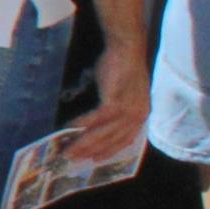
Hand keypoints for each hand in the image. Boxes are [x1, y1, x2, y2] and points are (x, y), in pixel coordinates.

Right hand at [67, 39, 151, 165]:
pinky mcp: (115, 103)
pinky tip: (69, 127)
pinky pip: (96, 119)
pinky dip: (82, 125)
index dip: (109, 151)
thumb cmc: (123, 65)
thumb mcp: (124, 91)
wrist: (127, 49)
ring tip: (68, 149)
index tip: (94, 159)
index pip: (125, 140)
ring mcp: (127, 110)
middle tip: (73, 158)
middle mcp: (137, 116)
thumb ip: (116, 105)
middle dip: (92, 151)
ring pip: (103, 134)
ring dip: (84, 143)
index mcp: (141, 114)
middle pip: (112, 141)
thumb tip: (98, 118)